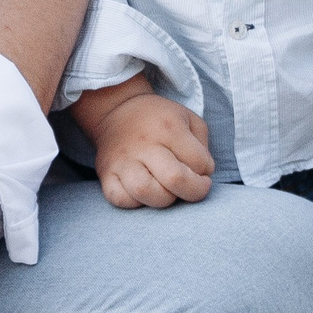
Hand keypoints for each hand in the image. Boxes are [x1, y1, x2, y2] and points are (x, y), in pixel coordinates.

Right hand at [71, 77, 212, 208]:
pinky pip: (119, 199)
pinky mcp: (105, 173)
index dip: (206, 172)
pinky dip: (135, 203)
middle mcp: (145, 143)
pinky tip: (144, 194)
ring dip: (164, 199)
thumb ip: (202, 146)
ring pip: (145, 192)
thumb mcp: (188, 118)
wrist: (116, 109)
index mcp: (169, 127)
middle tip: (191, 186)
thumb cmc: (159, 120)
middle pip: (174, 179)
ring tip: (167, 190)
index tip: (201, 170)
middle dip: (192, 191)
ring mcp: (122, 160)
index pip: (200, 163)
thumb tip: (201, 175)